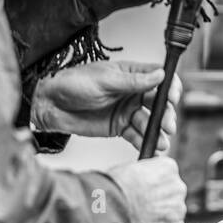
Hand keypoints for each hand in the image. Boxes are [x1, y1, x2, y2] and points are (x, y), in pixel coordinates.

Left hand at [30, 61, 181, 149]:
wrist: (50, 104)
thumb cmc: (73, 83)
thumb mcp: (104, 80)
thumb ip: (133, 81)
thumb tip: (160, 75)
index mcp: (131, 74)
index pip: (159, 78)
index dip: (170, 88)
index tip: (172, 98)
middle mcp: (132, 93)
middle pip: (158, 103)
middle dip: (165, 115)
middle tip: (167, 125)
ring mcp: (127, 111)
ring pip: (149, 122)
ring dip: (157, 131)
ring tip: (161, 141)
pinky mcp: (119, 128)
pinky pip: (136, 135)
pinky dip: (144, 142)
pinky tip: (150, 147)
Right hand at [111, 156, 197, 222]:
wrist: (108, 209)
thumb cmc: (113, 188)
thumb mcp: (130, 168)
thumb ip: (146, 172)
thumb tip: (146, 180)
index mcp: (168, 167)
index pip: (169, 175)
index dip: (156, 184)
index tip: (147, 189)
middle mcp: (177, 187)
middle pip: (174, 194)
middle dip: (161, 201)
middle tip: (143, 206)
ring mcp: (178, 209)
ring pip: (176, 214)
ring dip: (163, 218)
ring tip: (142, 221)